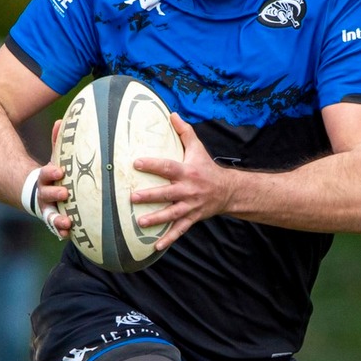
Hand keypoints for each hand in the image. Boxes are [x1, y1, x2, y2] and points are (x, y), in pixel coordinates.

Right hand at [20, 119, 71, 237]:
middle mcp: (42, 194)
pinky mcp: (53, 219)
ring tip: (66, 222)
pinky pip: (56, 226)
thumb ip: (57, 142)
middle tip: (64, 193)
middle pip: (46, 195)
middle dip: (54, 194)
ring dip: (57, 218)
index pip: (45, 174)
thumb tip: (61, 121)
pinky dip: (60, 231)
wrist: (34, 193)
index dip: (51, 173)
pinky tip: (68, 235)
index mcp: (43, 178)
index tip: (58, 171)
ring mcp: (46, 208)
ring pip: (50, 214)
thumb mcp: (54, 158)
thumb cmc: (52, 173)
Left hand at [130, 115, 236, 251]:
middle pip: (167, 193)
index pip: (168, 167)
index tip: (136, 163)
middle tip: (132, 197)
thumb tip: (172, 114)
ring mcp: (190, 206)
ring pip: (172, 214)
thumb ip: (184, 132)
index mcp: (188, 172)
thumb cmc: (207, 168)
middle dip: (150, 196)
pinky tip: (155, 246)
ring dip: (156, 219)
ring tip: (140, 222)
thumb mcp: (198, 148)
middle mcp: (188, 190)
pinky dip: (169, 238)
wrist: (228, 191)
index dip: (152, 164)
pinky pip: (180, 230)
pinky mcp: (192, 218)